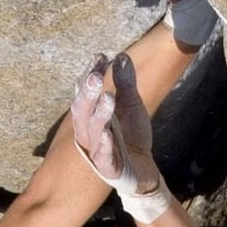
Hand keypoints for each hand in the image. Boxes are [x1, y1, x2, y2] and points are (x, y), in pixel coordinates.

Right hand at [70, 52, 157, 193]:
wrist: (143, 169)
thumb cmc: (132, 137)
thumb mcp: (132, 106)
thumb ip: (126, 84)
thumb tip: (122, 57)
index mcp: (90, 116)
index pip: (86, 92)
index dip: (90, 74)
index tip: (100, 57)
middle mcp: (87, 132)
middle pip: (83, 111)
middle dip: (88, 93)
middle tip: (96, 76)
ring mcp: (96, 151)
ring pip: (92, 132)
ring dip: (99, 115)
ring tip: (108, 97)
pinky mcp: (108, 169)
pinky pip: (103, 158)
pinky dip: (104, 146)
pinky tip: (107, 134)